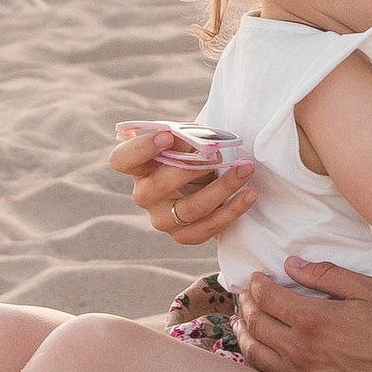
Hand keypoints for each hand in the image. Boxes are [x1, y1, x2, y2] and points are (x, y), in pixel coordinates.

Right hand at [110, 122, 256, 252]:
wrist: (202, 182)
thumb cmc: (190, 155)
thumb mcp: (184, 142)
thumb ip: (186, 137)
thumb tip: (201, 143)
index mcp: (138, 167)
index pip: (122, 159)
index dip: (141, 148)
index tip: (166, 136)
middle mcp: (144, 195)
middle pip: (159, 185)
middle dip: (192, 168)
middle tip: (219, 153)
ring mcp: (161, 219)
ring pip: (190, 209)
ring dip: (222, 188)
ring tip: (245, 170)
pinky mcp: (182, 235)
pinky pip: (207, 228)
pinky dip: (232, 211)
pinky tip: (249, 195)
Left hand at [236, 262, 371, 371]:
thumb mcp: (368, 291)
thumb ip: (327, 275)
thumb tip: (292, 265)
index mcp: (313, 319)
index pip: (268, 297)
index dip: (257, 284)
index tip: (256, 278)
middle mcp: (300, 350)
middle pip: (257, 323)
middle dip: (247, 305)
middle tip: (245, 295)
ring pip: (257, 353)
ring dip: (244, 333)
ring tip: (241, 322)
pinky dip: (259, 359)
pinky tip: (260, 351)